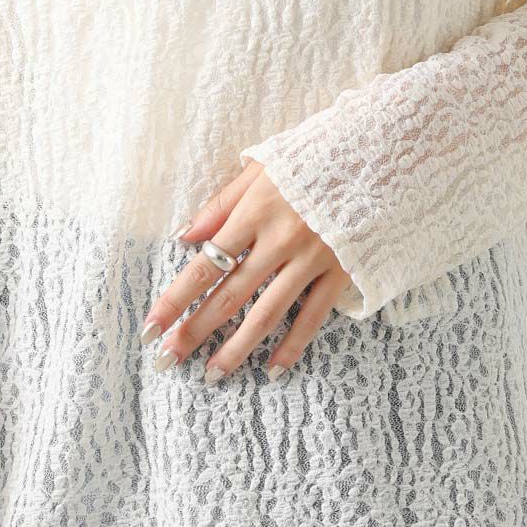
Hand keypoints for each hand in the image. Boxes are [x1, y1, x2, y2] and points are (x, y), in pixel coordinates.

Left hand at [144, 163, 353, 379]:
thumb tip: (184, 237)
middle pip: (230, 295)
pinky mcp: (340, 272)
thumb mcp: (261, 169)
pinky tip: (272, 370)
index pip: (205, 265)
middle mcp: (279, 240)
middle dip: (196, 330)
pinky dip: (292, 346)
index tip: (151, 327)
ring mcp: (312, 259)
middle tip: (170, 359)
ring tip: (213, 373)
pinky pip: (312, 317)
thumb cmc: (311, 158)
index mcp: (255, 212)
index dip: (175, 299)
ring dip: (236, 348)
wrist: (375, 153)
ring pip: (267, 313)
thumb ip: (221, 205)